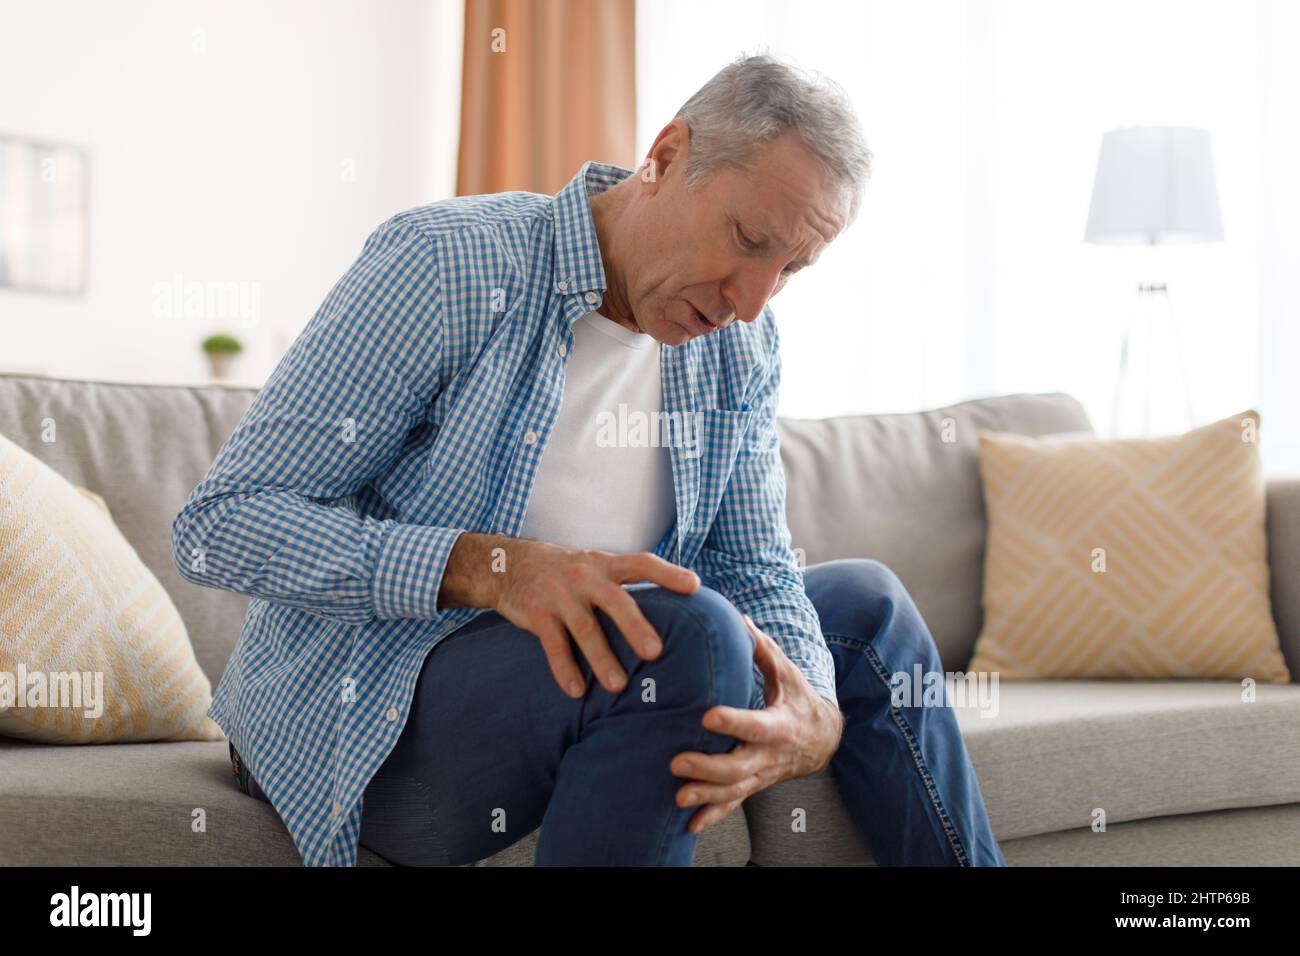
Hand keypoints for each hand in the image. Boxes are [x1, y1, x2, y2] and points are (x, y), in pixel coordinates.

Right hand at [491, 539, 700, 697]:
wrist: (507, 564)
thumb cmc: (565, 571)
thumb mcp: (594, 565)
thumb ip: (622, 583)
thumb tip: (668, 608)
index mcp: (605, 564)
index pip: (642, 563)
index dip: (668, 573)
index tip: (695, 586)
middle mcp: (585, 576)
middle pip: (615, 601)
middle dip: (635, 627)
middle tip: (655, 653)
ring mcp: (560, 595)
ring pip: (585, 629)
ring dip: (602, 659)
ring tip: (618, 686)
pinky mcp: (537, 613)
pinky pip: (554, 645)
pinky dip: (565, 669)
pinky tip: (577, 691)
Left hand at [670, 614, 843, 834]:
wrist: (823, 740)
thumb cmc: (798, 700)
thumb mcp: (787, 674)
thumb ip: (762, 649)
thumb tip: (739, 618)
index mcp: (779, 724)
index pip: (755, 724)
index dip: (733, 722)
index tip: (708, 716)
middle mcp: (769, 754)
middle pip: (739, 767)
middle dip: (709, 767)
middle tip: (677, 762)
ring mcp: (761, 774)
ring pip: (734, 790)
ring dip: (706, 796)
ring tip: (678, 796)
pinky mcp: (753, 785)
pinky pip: (733, 804)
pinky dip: (713, 816)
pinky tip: (690, 826)